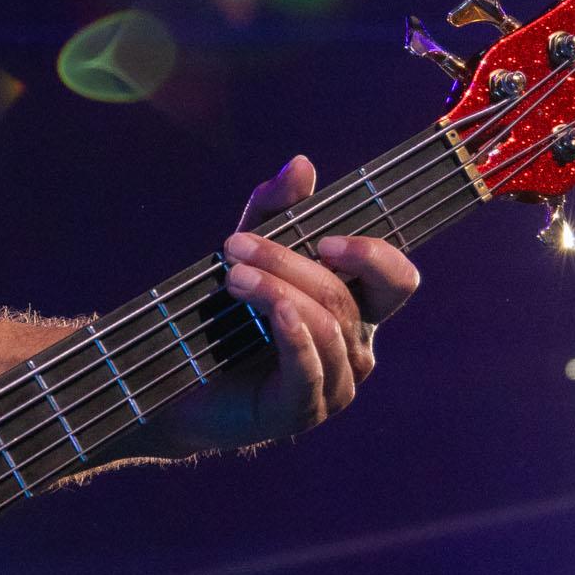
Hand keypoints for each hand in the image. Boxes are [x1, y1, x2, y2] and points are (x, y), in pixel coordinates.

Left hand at [164, 155, 421, 453]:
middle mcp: (355, 347)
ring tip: (231, 277)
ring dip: (278, 291)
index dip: (374, 255)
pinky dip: (294, 334)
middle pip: (349, 296)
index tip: (324, 238)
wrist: (176, 382)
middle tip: (236, 246)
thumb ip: (275, 210)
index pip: (398, 279)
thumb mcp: (247, 252)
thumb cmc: (224, 316)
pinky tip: (272, 311)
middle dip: (294, 263)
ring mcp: (334, 383)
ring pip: (328, 326)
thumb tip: (303, 164)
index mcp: (356, 309)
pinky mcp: (301, 410)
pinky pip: (311, 368)